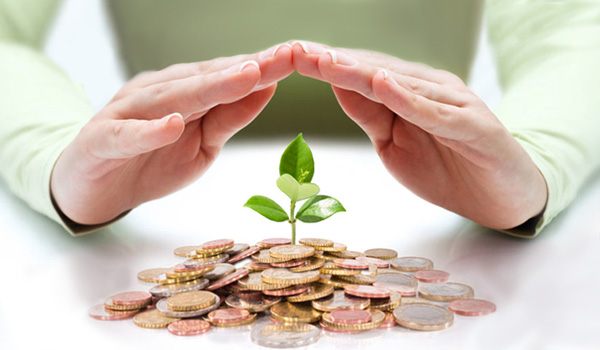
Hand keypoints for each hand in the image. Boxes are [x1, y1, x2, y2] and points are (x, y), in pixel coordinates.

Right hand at [51, 43, 293, 224]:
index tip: (300, 56)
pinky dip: (149, 130)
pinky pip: (127, 134)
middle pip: (207, 79)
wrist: (93, 187)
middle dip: (248, 69)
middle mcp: (158, 92)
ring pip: (172, 97)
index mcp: (184, 92)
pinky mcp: (101, 139)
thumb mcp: (203, 144)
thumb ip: (229, 117)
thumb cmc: (152, 161)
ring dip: (209, 87)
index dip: (265, 67)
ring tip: (245, 76)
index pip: (229, 76)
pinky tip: (172, 123)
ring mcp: (128, 113)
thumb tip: (267, 88)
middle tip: (285, 56)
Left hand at [291, 41, 546, 229]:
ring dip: (361, 73)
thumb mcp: (394, 143)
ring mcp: (453, 104)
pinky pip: (436, 112)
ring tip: (326, 62)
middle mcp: (429, 88)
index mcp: (407, 92)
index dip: (325, 66)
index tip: (289, 57)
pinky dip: (409, 99)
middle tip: (296, 51)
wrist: (502, 197)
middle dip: (333, 62)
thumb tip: (336, 87)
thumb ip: (370, 115)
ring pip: (401, 85)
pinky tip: (383, 85)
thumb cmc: (447, 168)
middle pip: (374, 71)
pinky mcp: (474, 126)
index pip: (359, 75)